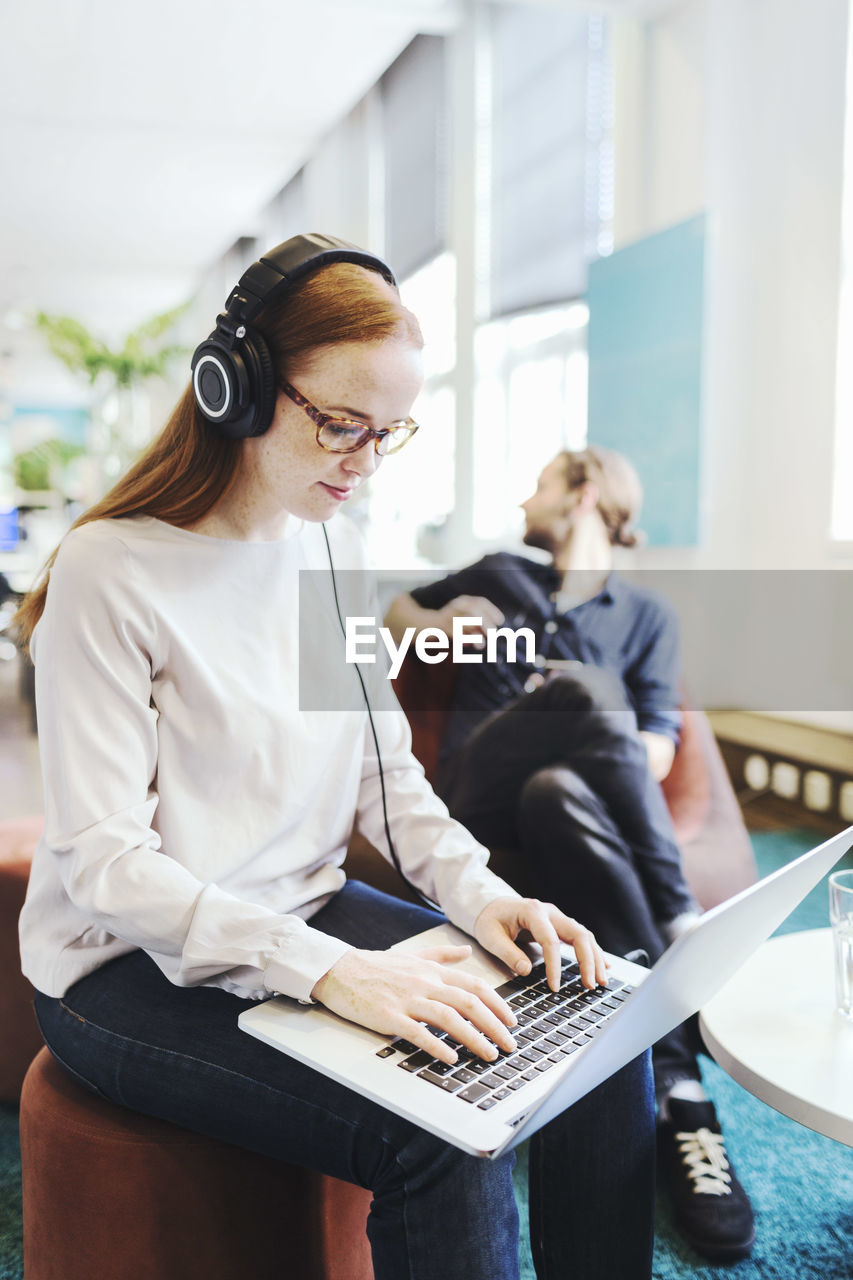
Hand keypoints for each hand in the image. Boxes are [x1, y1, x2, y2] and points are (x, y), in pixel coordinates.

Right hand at [310, 944, 517, 1064]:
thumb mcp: (413, 955)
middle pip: (468, 1002)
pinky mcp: (388, 1016)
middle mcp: (424, 982)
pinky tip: (451, 1058)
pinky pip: (418, 1032)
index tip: (512, 1021)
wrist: (338, 970)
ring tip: (489, 1054)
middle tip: (510, 1045)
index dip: (497, 1003)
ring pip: (449, 1017)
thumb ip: (442, 954)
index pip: (474, 984)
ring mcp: (406, 999)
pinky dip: (437, 1045)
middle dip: (494, 1025)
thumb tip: (467, 951)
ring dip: (474, 1037)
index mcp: (432, 970)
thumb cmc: (375, 966)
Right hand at [433, 595, 504, 646]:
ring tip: (481, 645)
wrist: (430, 624)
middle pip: (473, 611)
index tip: (500, 620)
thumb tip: (495, 630)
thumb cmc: (454, 622)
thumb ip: (480, 624)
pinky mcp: (441, 627)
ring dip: (474, 635)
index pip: (480, 602)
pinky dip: (462, 640)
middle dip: (484, 622)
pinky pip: (454, 634)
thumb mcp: (468, 619)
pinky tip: (466, 644)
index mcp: (464, 601)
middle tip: (492, 632)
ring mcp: (448, 615)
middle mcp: (456, 606)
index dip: (491, 611)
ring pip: (464, 623)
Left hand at [474, 897, 608, 993]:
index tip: (555, 987)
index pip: (550, 940)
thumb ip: (508, 953)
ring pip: (584, 935)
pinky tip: (604, 965)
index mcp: (532, 911)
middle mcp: (550, 912)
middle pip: (578, 934)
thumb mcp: (490, 936)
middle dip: (588, 960)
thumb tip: (526, 970)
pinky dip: (593, 952)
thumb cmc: (489, 920)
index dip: (555, 966)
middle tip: (591, 984)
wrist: (490, 905)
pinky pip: (581, 937)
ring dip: (595, 958)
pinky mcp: (560, 925)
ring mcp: (557, 917)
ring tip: (601, 981)